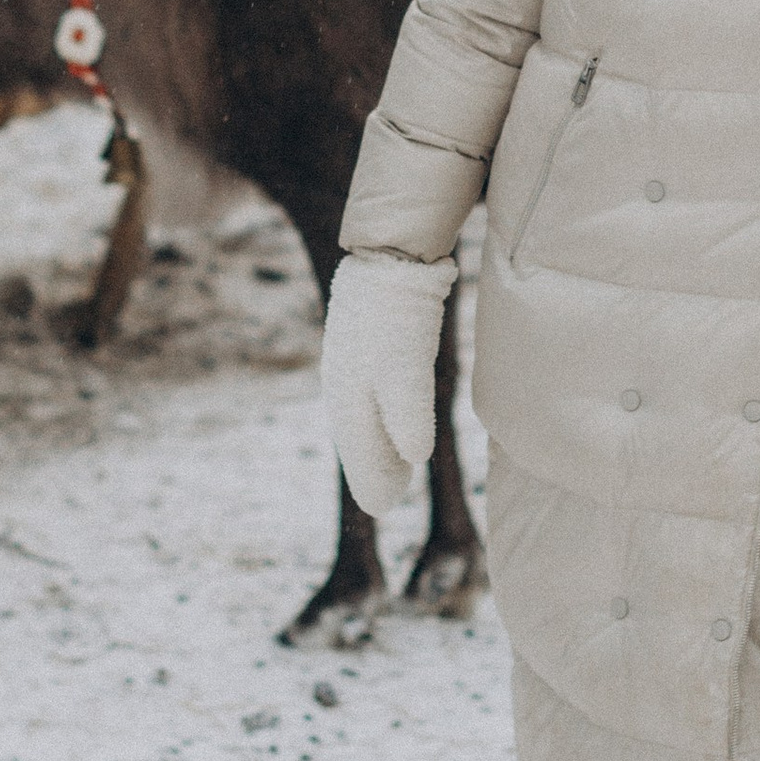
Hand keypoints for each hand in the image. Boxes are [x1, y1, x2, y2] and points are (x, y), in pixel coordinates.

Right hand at [321, 257, 456, 516]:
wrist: (389, 252)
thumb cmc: (395, 315)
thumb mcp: (404, 369)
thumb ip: (408, 415)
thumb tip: (416, 457)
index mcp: (347, 393)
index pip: (357, 447)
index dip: (371, 477)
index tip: (383, 507)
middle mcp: (344, 379)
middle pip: (356, 433)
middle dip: (372, 465)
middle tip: (388, 497)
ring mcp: (352, 356)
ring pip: (361, 411)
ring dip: (375, 441)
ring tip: (395, 463)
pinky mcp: (366, 337)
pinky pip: (368, 389)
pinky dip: (378, 411)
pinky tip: (391, 410)